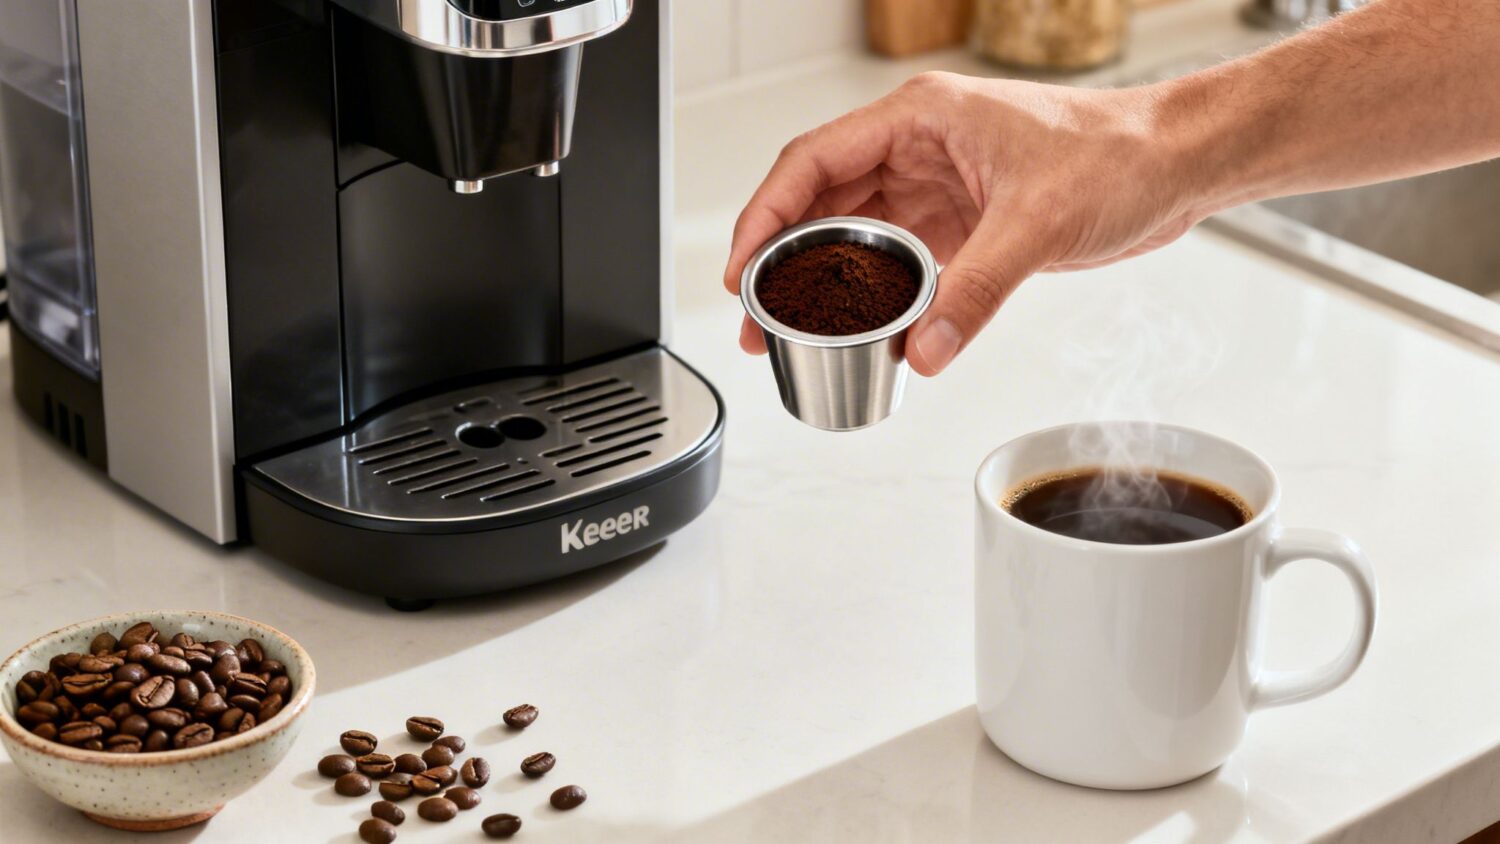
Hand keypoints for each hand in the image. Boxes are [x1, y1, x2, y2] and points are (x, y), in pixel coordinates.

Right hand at [723, 72, 1204, 375]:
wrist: (1176, 166)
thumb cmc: (1119, 153)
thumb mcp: (1039, 222)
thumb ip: (975, 291)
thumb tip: (923, 349)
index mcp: (920, 118)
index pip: (813, 162)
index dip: (765, 216)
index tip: (743, 270)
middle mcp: (918, 149)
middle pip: (821, 204)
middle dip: (782, 263)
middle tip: (758, 319)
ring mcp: (937, 188)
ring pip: (855, 238)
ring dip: (824, 285)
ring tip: (792, 333)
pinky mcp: (961, 225)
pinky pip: (899, 265)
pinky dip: (876, 299)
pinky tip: (861, 333)